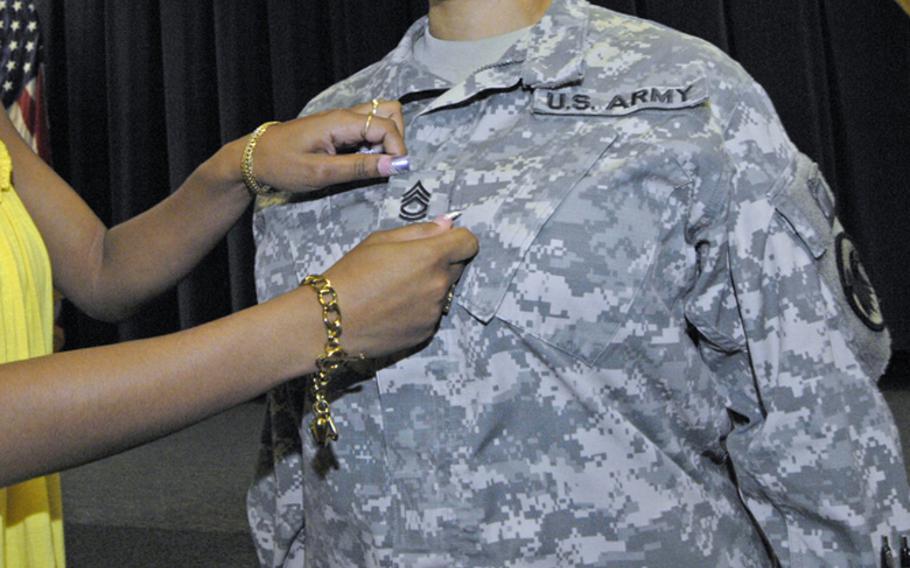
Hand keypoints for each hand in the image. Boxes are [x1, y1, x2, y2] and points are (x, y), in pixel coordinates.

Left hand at [253, 100, 407, 191]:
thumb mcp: (321, 172)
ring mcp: (342, 120)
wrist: (253, 158)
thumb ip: (359, 168)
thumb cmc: (282, 165)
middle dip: (397, 138)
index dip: (397, 149)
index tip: (395, 172)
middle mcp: (345, 115)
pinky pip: (368, 127)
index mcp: (341, 122)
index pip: (386, 125)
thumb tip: (395, 166)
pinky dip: (375, 142)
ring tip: (376, 162)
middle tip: (386, 164)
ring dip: (387, 138)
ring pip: (381, 116)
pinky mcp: (338, 129)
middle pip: (390, 111)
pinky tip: (363, 160)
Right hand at [318, 220, 477, 357]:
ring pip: (444, 292)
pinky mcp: (426, 332)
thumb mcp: (380, 240)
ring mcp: (435, 311)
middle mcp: (439, 284)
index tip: (444, 242)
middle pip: (458, 267)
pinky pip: (432, 314)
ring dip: (430, 287)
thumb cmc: (351, 274)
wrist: (331, 320)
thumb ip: (419, 231)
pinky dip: (420, 309)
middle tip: (410, 266)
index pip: (469, 243)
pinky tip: (394, 309)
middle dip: (442, 263)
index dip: (458, 239)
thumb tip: (448, 224)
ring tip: (396, 290)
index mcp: (431, 256)